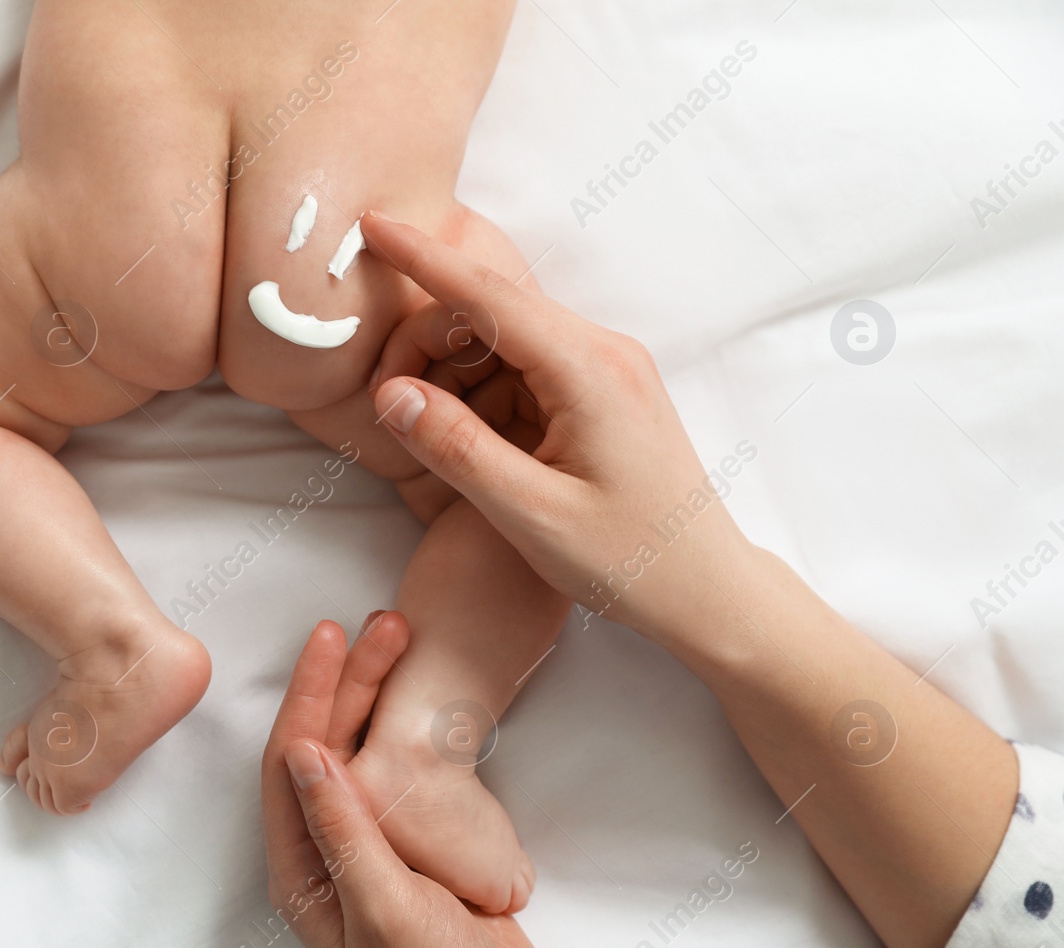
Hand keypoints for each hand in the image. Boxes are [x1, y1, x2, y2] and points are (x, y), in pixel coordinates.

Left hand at [262, 614, 560, 947]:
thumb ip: (344, 830)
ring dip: (380, 697)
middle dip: (351, 682)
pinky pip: (399, 775)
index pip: (290, 761)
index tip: (332, 638)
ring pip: (364, 753)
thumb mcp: (387, 910)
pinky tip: (428, 698)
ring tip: (406, 637)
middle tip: (387, 622)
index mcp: (301, 870)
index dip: (310, 695)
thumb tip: (305, 750)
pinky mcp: (411, 849)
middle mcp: (325, 852)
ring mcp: (369, 849)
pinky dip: (410, 731)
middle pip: (326, 746)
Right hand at [361, 212, 756, 650]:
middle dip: (427, 341)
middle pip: (490, 313)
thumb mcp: (531, 516)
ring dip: (452, 372)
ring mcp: (605, 370)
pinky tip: (468, 440)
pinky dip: (482, 393)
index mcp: (589, 371)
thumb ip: (458, 451)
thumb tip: (393, 394)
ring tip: (426, 434)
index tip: (372, 224)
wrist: (707, 591)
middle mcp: (601, 353)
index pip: (489, 296)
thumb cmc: (630, 561)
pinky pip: (524, 371)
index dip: (424, 258)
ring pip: (503, 342)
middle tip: (386, 403)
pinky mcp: (601, 394)